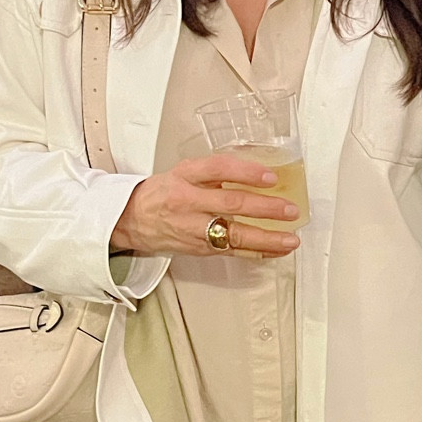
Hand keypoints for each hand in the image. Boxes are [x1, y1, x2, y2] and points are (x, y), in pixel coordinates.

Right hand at [110, 151, 300, 258]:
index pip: (217, 169)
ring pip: (234, 234)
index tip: (271, 176)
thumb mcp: (182, 173)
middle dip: (265, 208)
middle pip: (230, 203)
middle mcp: (188, 202)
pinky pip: (233, 252)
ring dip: (266, 238)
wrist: (130, 220)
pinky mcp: (199, 248)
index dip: (246, 172)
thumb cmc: (161, 194)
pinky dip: (258, 252)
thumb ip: (215, 172)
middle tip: (290, 210)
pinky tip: (277, 250)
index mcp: (185, 176)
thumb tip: (257, 171)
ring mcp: (194, 228)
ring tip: (291, 239)